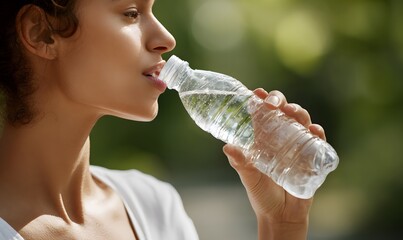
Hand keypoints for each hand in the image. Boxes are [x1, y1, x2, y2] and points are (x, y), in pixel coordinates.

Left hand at [223, 89, 326, 238]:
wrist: (281, 215)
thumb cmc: (261, 194)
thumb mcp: (248, 177)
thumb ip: (240, 163)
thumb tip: (227, 147)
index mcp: (263, 139)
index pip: (263, 114)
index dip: (261, 101)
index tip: (257, 93)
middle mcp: (281, 138)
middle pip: (284, 111)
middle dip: (281, 102)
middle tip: (275, 103)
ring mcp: (297, 145)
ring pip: (301, 121)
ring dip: (299, 112)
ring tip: (293, 112)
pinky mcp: (312, 156)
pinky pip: (318, 140)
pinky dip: (317, 132)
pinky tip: (314, 129)